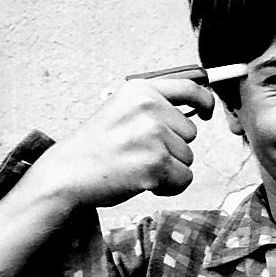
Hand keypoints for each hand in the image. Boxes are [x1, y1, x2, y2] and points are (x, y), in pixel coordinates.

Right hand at [20, 78, 214, 211]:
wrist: (68, 173)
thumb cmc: (95, 147)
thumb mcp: (121, 110)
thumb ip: (154, 106)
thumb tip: (194, 111)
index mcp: (141, 90)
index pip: (190, 89)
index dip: (205, 102)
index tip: (207, 113)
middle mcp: (150, 108)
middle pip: (191, 133)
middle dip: (172, 147)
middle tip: (139, 153)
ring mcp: (153, 136)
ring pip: (188, 158)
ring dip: (169, 168)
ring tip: (136, 167)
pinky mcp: (156, 164)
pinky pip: (184, 179)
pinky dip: (169, 187)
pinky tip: (143, 182)